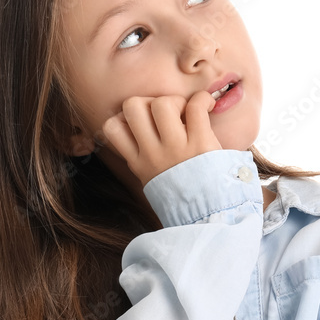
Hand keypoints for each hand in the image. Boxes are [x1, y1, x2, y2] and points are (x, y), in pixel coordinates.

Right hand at [100, 90, 222, 187]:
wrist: (208, 218)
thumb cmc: (184, 199)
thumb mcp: (154, 184)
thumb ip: (145, 162)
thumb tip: (141, 136)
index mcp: (138, 163)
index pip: (111, 127)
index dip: (124, 116)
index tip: (143, 123)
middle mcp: (152, 154)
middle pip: (132, 106)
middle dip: (149, 101)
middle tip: (167, 115)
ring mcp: (175, 148)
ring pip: (161, 103)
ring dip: (174, 101)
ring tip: (186, 113)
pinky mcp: (200, 143)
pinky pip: (195, 107)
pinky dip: (202, 100)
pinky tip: (208, 107)